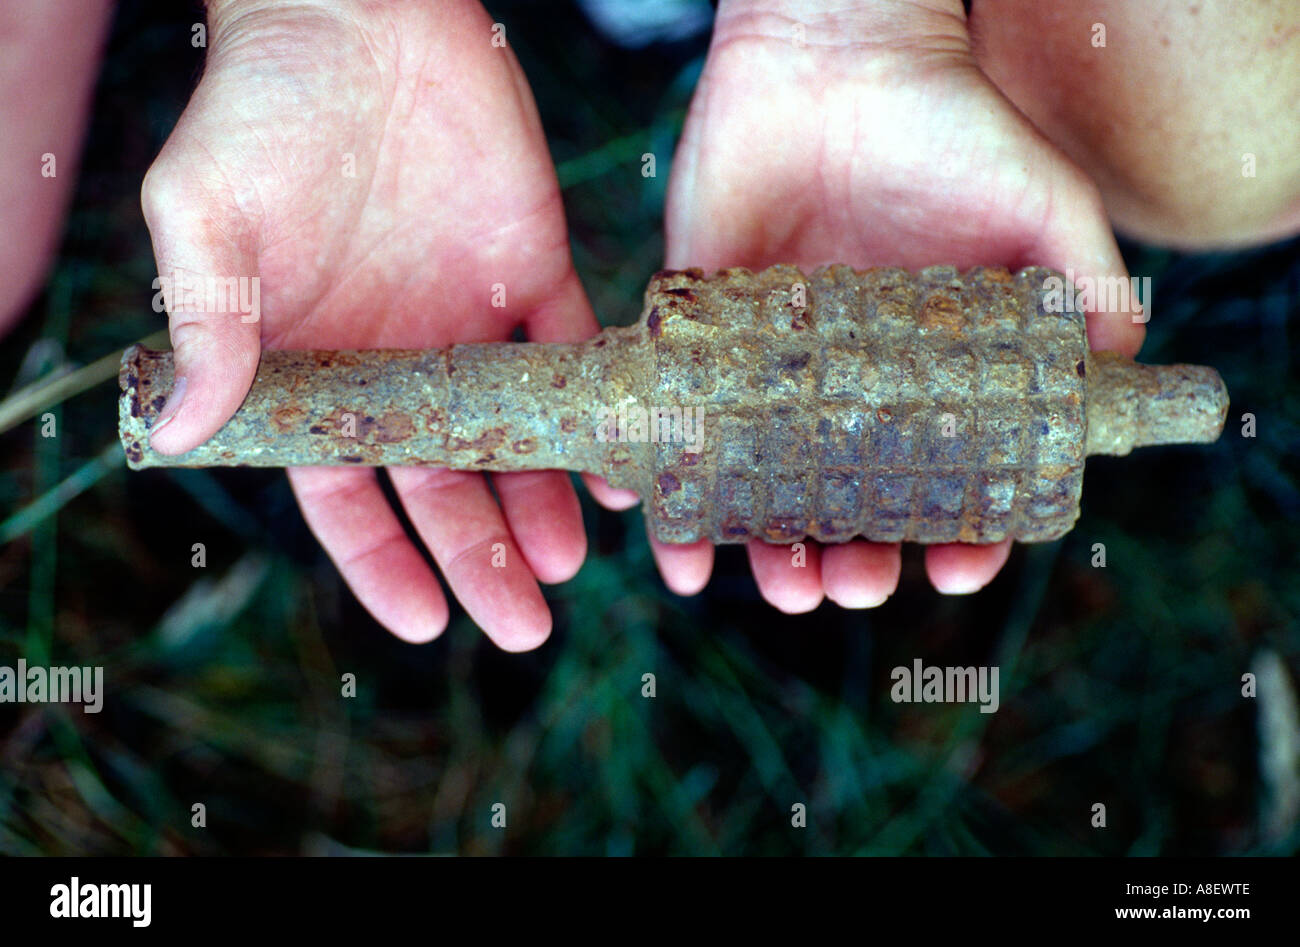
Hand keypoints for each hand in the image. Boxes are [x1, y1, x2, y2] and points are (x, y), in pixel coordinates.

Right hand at [141, 0, 594, 647]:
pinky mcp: (536, 267)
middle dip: (483, 557)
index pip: (349, 489)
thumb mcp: (208, 218)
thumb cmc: (260, 108)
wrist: (357, 9)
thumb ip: (209, 325)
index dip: (384, 561)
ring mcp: (472, 320)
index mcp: (318, 366)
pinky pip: (573, 352)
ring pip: (516, 436)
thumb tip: (181, 432)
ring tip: (570, 559)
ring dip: (545, 500)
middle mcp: (400, 360)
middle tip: (526, 623)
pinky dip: (597, 406)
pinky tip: (620, 465)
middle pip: (447, 483)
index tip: (426, 622)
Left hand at [655, 0, 1144, 610]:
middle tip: (855, 583)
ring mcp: (770, 366)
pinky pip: (680, 426)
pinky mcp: (699, 334)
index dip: (955, 536)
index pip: (941, 481)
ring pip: (764, 487)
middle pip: (847, 503)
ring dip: (769, 548)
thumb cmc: (951, 126)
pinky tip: (676, 539)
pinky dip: (674, 490)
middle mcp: (847, 385)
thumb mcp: (1043, 203)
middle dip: (853, 561)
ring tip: (781, 578)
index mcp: (927, 376)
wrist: (834, 56)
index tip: (957, 570)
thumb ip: (1087, 286)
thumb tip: (1119, 371)